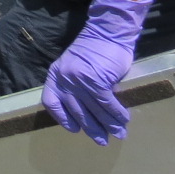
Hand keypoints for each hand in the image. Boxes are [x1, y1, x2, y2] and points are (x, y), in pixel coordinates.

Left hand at [42, 0, 152, 144]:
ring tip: (118, 134)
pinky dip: (117, 114)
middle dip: (92, 128)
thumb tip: (89, 112)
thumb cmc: (93, 50)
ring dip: (108, 125)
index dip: (62, 119)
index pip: (51, 103)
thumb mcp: (75, 66)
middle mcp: (64, 79)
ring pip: (95, 110)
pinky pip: (107, 104)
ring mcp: (79, 81)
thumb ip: (76, 86)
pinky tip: (123, 120)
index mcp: (55, 75)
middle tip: (102, 140)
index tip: (75, 128)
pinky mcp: (97, 81)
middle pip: (76, 111)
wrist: (107, 32)